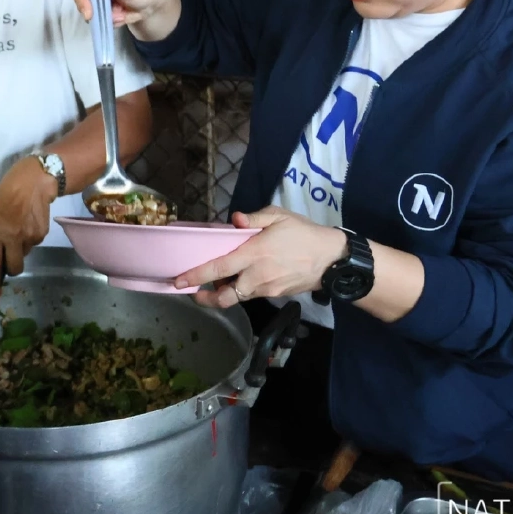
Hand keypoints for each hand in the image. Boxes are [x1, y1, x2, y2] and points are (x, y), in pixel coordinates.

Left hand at [0, 157, 58, 304]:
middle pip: (13, 268)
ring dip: (21, 247)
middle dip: (11, 268)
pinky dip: (30, 238)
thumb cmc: (5, 195)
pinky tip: (29, 222)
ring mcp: (29, 237)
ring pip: (25, 254)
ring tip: (19, 226)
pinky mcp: (42, 234)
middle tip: (9, 255)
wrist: (33, 181)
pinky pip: (34, 244)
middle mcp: (12, 238)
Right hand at [65, 0, 173, 27]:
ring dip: (99, 15)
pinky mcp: (100, 7)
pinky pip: (95, 17)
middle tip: (93, 17)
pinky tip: (119, 17)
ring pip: (84, 8)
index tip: (87, 10)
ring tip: (117, 14)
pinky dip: (106, 20)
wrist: (154, 6)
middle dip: (86, 7)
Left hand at [173, 207, 347, 308]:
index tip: (179, 281)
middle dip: (206, 297)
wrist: (332, 259)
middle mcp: (256, 275)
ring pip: (237, 297)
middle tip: (193, 291)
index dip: (196, 276)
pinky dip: (241, 290)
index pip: (219, 267)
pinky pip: (251, 295)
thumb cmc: (304, 233)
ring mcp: (266, 289)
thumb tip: (234, 220)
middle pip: (224, 295)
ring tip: (217, 282)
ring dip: (223, 293)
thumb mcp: (279, 216)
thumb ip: (254, 218)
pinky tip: (241, 278)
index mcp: (254, 253)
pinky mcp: (274, 296)